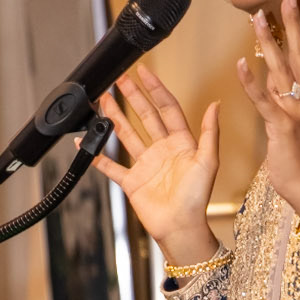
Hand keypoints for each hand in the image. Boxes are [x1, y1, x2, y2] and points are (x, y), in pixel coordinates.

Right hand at [90, 64, 219, 266]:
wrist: (181, 227)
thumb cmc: (197, 198)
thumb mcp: (208, 161)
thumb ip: (210, 132)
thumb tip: (215, 104)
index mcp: (181, 143)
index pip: (167, 108)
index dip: (156, 89)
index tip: (145, 72)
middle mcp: (162, 151)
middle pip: (144, 116)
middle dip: (133, 96)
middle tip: (121, 79)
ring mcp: (145, 165)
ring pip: (126, 134)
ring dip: (114, 117)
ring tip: (103, 99)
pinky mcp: (132, 181)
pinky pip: (111, 165)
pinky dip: (97, 155)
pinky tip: (84, 141)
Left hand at [237, 0, 299, 222]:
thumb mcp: (296, 126)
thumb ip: (285, 101)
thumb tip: (273, 80)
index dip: (299, 29)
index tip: (293, 3)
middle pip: (299, 54)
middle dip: (292, 24)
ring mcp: (296, 113)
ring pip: (280, 70)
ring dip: (268, 43)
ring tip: (257, 18)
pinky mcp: (283, 127)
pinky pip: (265, 100)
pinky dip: (252, 82)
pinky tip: (240, 64)